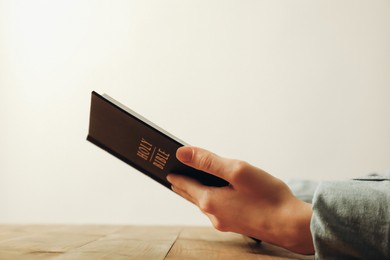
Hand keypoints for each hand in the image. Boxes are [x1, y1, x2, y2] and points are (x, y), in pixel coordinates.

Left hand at [167, 146, 313, 254]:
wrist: (292, 226)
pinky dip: (211, 197)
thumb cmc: (268, 197)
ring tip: (191, 180)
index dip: (174, 173)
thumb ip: (208, 161)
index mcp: (210, 201)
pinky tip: (217, 193)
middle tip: (172, 174)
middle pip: (191, 195)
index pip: (184, 184)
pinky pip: (217, 208)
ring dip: (197, 191)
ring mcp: (225, 222)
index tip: (164, 166)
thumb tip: (182, 153)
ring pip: (205, 202)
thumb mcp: (237, 171)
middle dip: (182, 183)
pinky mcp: (236, 224)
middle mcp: (214, 215)